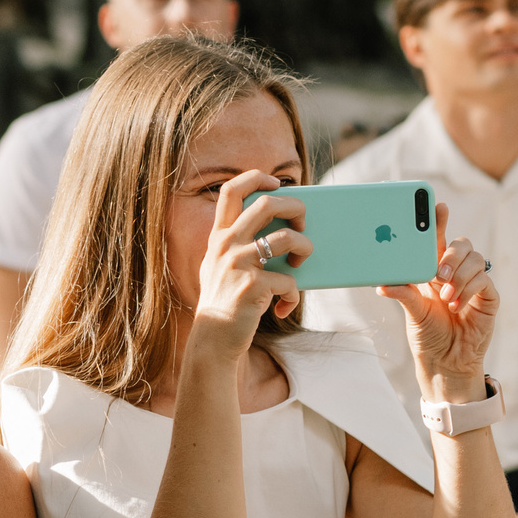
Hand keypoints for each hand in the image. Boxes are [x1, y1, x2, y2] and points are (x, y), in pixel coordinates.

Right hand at [190, 172, 310, 354]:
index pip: (231, 190)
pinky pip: (289, 281)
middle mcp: (226, 245)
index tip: (276, 183)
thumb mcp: (222, 266)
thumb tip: (283, 229)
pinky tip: (285, 306)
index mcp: (219, 236)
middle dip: (295, 208)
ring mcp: (238, 264)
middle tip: (302, 223)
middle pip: (267, 204)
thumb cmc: (225, 301)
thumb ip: (240, 245)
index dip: (256, 178)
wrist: (213, 339)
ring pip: (286, 238)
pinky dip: (293, 295)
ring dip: (304, 247)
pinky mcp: (252, 286)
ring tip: (301, 261)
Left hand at [381, 206, 496, 389]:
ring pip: (475, 258)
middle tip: (437, 273)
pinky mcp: (488, 297)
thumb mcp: (412, 312)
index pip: (438, 239)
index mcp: (434, 270)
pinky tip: (457, 304)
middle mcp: (456, 272)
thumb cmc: (428, 335)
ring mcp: (474, 283)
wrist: (446, 363)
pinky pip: (484, 280)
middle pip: (461, 244)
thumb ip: (403, 294)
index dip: (438, 221)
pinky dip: (468, 289)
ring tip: (446, 295)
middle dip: (450, 253)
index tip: (436, 206)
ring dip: (459, 275)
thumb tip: (382, 283)